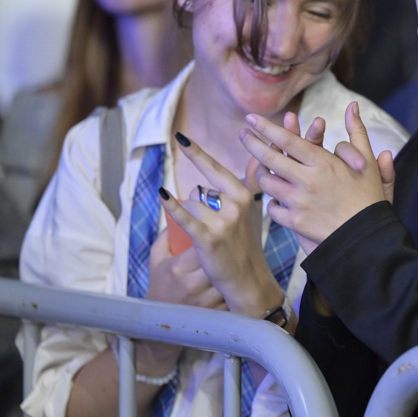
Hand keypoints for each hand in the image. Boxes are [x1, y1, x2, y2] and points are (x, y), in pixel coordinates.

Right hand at [141, 229, 227, 373]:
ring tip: (236, 251)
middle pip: (221, 257)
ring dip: (235, 261)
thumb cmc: (161, 283)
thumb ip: (167, 234)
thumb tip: (183, 208)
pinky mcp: (217, 311)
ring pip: (231, 274)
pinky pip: (233, 290)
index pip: (203, 242)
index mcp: (178, 268)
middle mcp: (193, 285)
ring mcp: (206, 300)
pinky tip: (237, 271)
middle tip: (232, 234)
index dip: (213, 231)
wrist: (162, 320)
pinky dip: (236, 280)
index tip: (217, 224)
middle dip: (227, 244)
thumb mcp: (157, 258)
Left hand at [159, 137, 281, 317]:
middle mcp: (236, 204)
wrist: (249, 280)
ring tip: (210, 239)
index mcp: (245, 194)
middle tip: (212, 225)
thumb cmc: (246, 245)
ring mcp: (223, 221)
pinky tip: (162, 193)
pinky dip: (171, 206)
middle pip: (199, 191)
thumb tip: (256, 158)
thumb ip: (251, 183)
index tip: (180, 136)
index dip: (195, 152)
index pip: (214, 168)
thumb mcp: (253, 211)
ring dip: (193, 220)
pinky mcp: (209, 238)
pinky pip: (185, 216)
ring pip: (192, 205)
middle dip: (198, 205)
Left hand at [241, 102, 386, 244]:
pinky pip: (273, 208)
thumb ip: (357, 131)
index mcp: (324, 163)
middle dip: (252, 143)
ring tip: (259, 167)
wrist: (368, 238)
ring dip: (261, 173)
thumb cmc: (368, 197)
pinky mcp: (296, 222)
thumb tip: (352, 105)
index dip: (266, 127)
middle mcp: (308, 180)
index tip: (252, 118)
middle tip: (242, 134)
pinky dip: (272, 202)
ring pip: (268, 183)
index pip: (288, 140)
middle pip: (270, 158)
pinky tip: (274, 198)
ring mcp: (300, 202)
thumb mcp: (366, 161)